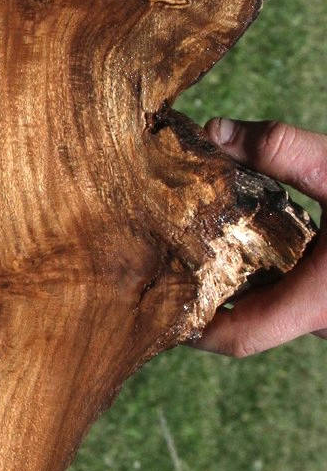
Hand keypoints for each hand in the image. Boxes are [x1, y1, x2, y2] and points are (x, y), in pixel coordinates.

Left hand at [189, 118, 326, 356]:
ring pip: (279, 315)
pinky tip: (263, 247)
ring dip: (247, 288)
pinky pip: (300, 305)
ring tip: (206, 249)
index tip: (159, 309)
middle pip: (252, 325)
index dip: (194, 331)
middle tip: (171, 262)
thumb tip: (217, 131)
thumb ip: (285, 150)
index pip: (239, 339)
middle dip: (213, 298)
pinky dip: (277, 283)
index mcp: (318, 302)